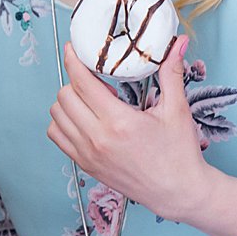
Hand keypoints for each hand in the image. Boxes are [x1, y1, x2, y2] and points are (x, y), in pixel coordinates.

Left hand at [46, 39, 207, 222]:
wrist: (178, 192)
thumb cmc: (180, 152)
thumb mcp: (178, 110)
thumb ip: (171, 73)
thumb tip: (178, 43)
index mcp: (119, 122)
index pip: (82, 83)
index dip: (73, 61)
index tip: (73, 50)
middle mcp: (97, 138)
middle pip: (64, 96)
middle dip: (76, 82)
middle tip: (95, 80)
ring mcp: (87, 154)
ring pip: (56, 116)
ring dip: (68, 102)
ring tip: (91, 100)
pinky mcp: (84, 165)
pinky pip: (57, 136)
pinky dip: (63, 122)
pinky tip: (84, 118)